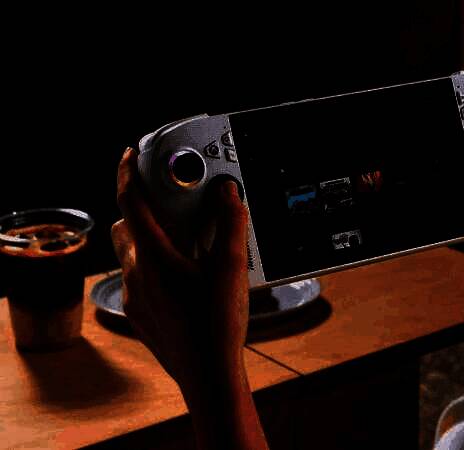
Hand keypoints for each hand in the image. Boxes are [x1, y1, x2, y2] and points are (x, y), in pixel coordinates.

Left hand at [112, 147, 266, 448]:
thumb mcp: (233, 268)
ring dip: (147, 242)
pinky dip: (153, 269)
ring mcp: (134, 297)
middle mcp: (136, 275)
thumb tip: (228, 193)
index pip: (131, 203)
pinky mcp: (139, 315)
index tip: (132, 156)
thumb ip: (231, 223)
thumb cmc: (218, 325)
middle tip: (169, 207)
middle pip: (125, 227)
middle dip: (140, 211)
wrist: (208, 375)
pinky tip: (182, 279)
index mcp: (154, 257)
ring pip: (130, 256)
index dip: (129, 173)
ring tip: (181, 245)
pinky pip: (137, 280)